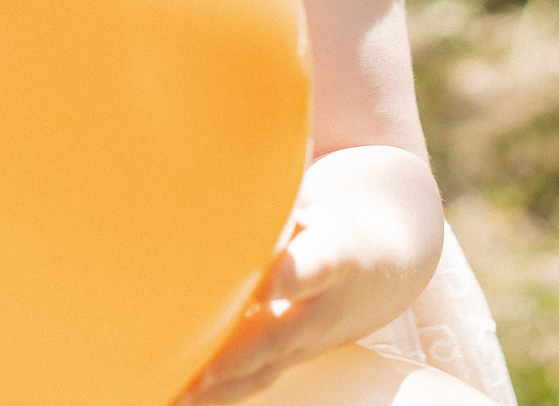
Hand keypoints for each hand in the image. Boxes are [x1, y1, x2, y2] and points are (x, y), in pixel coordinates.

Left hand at [179, 218, 375, 405]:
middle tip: (201, 369)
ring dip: (220, 385)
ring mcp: (306, 342)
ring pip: (264, 369)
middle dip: (240, 354)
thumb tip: (220, 174)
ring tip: (178, 394)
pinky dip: (216, 393)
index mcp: (333, 254)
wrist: (380, 269)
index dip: (285, 278)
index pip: (313, 267)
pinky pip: (252, 381)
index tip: (258, 286)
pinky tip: (179, 397)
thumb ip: (274, 199)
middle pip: (282, 334)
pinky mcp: (287, 360)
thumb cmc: (328, 222)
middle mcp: (321, 308)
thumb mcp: (314, 199)